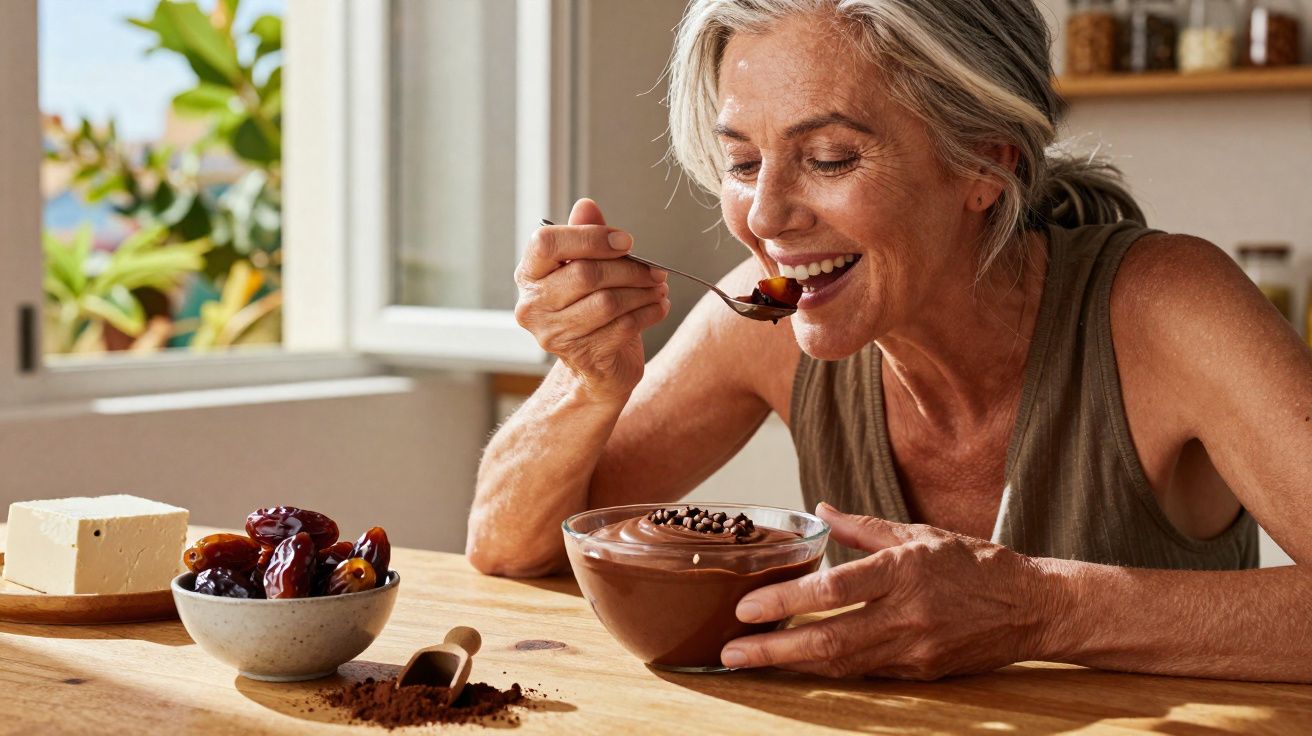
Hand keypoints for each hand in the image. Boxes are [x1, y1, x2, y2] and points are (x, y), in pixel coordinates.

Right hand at [515, 198, 670, 398]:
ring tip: (659, 287)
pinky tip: (659, 306)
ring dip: (642, 292)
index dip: (590, 237)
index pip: (548, 243)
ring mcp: (554, 335)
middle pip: (585, 274)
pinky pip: (623, 326)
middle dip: (629, 269)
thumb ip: (584, 237)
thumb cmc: (590, 310)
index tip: (626, 242)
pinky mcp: (582, 356)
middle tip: (655, 269)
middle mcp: (533, 306)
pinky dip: (649, 313)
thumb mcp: (586, 269)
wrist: (596, 367)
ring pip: (607, 302)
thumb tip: (586, 206)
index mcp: (529, 275)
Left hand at [720, 503, 1052, 679]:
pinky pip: (864, 673)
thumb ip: (863, 528)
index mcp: (904, 569)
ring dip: (792, 665)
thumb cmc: (973, 563)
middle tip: (730, 652)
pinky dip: (828, 670)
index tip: (747, 607)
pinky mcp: (921, 672)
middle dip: (774, 649)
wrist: (1033, 607)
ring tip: (750, 661)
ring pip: (842, 664)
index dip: (786, 601)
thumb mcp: (918, 533)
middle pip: (829, 639)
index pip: (834, 588)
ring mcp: (915, 648)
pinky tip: (797, 665)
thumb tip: (818, 510)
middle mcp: (907, 613)